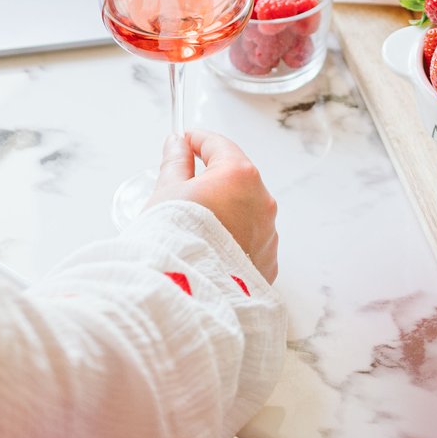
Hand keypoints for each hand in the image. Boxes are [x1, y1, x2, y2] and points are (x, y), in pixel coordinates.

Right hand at [147, 130, 278, 282]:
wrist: (184, 297)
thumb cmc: (173, 239)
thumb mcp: (167, 191)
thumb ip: (175, 162)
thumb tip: (177, 144)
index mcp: (239, 175)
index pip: (219, 145)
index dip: (197, 140)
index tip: (183, 142)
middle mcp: (262, 201)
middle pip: (236, 176)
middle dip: (212, 175)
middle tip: (184, 181)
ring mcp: (268, 233)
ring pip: (246, 208)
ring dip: (226, 207)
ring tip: (195, 221)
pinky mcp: (268, 262)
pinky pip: (251, 238)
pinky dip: (234, 235)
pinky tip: (210, 245)